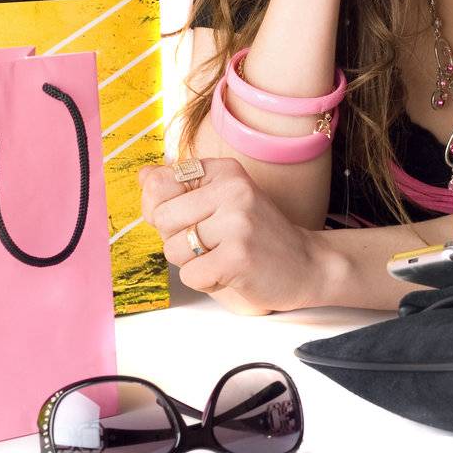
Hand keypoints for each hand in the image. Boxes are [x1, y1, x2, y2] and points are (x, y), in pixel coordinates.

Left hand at [140, 158, 331, 313]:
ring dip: (193, 263)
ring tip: (225, 256)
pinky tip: (232, 272)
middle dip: (178, 239)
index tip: (197, 218)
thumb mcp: (223, 201)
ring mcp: (238, 221)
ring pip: (172, 249)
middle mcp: (233, 189)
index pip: (159, 183)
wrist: (308, 264)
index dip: (165, 210)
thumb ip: (181, 189)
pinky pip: (190, 276)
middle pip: (162, 217)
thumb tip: (143, 175)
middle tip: (215, 243)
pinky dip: (206, 282)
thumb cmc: (258, 235)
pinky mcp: (238, 256)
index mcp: (226, 171)